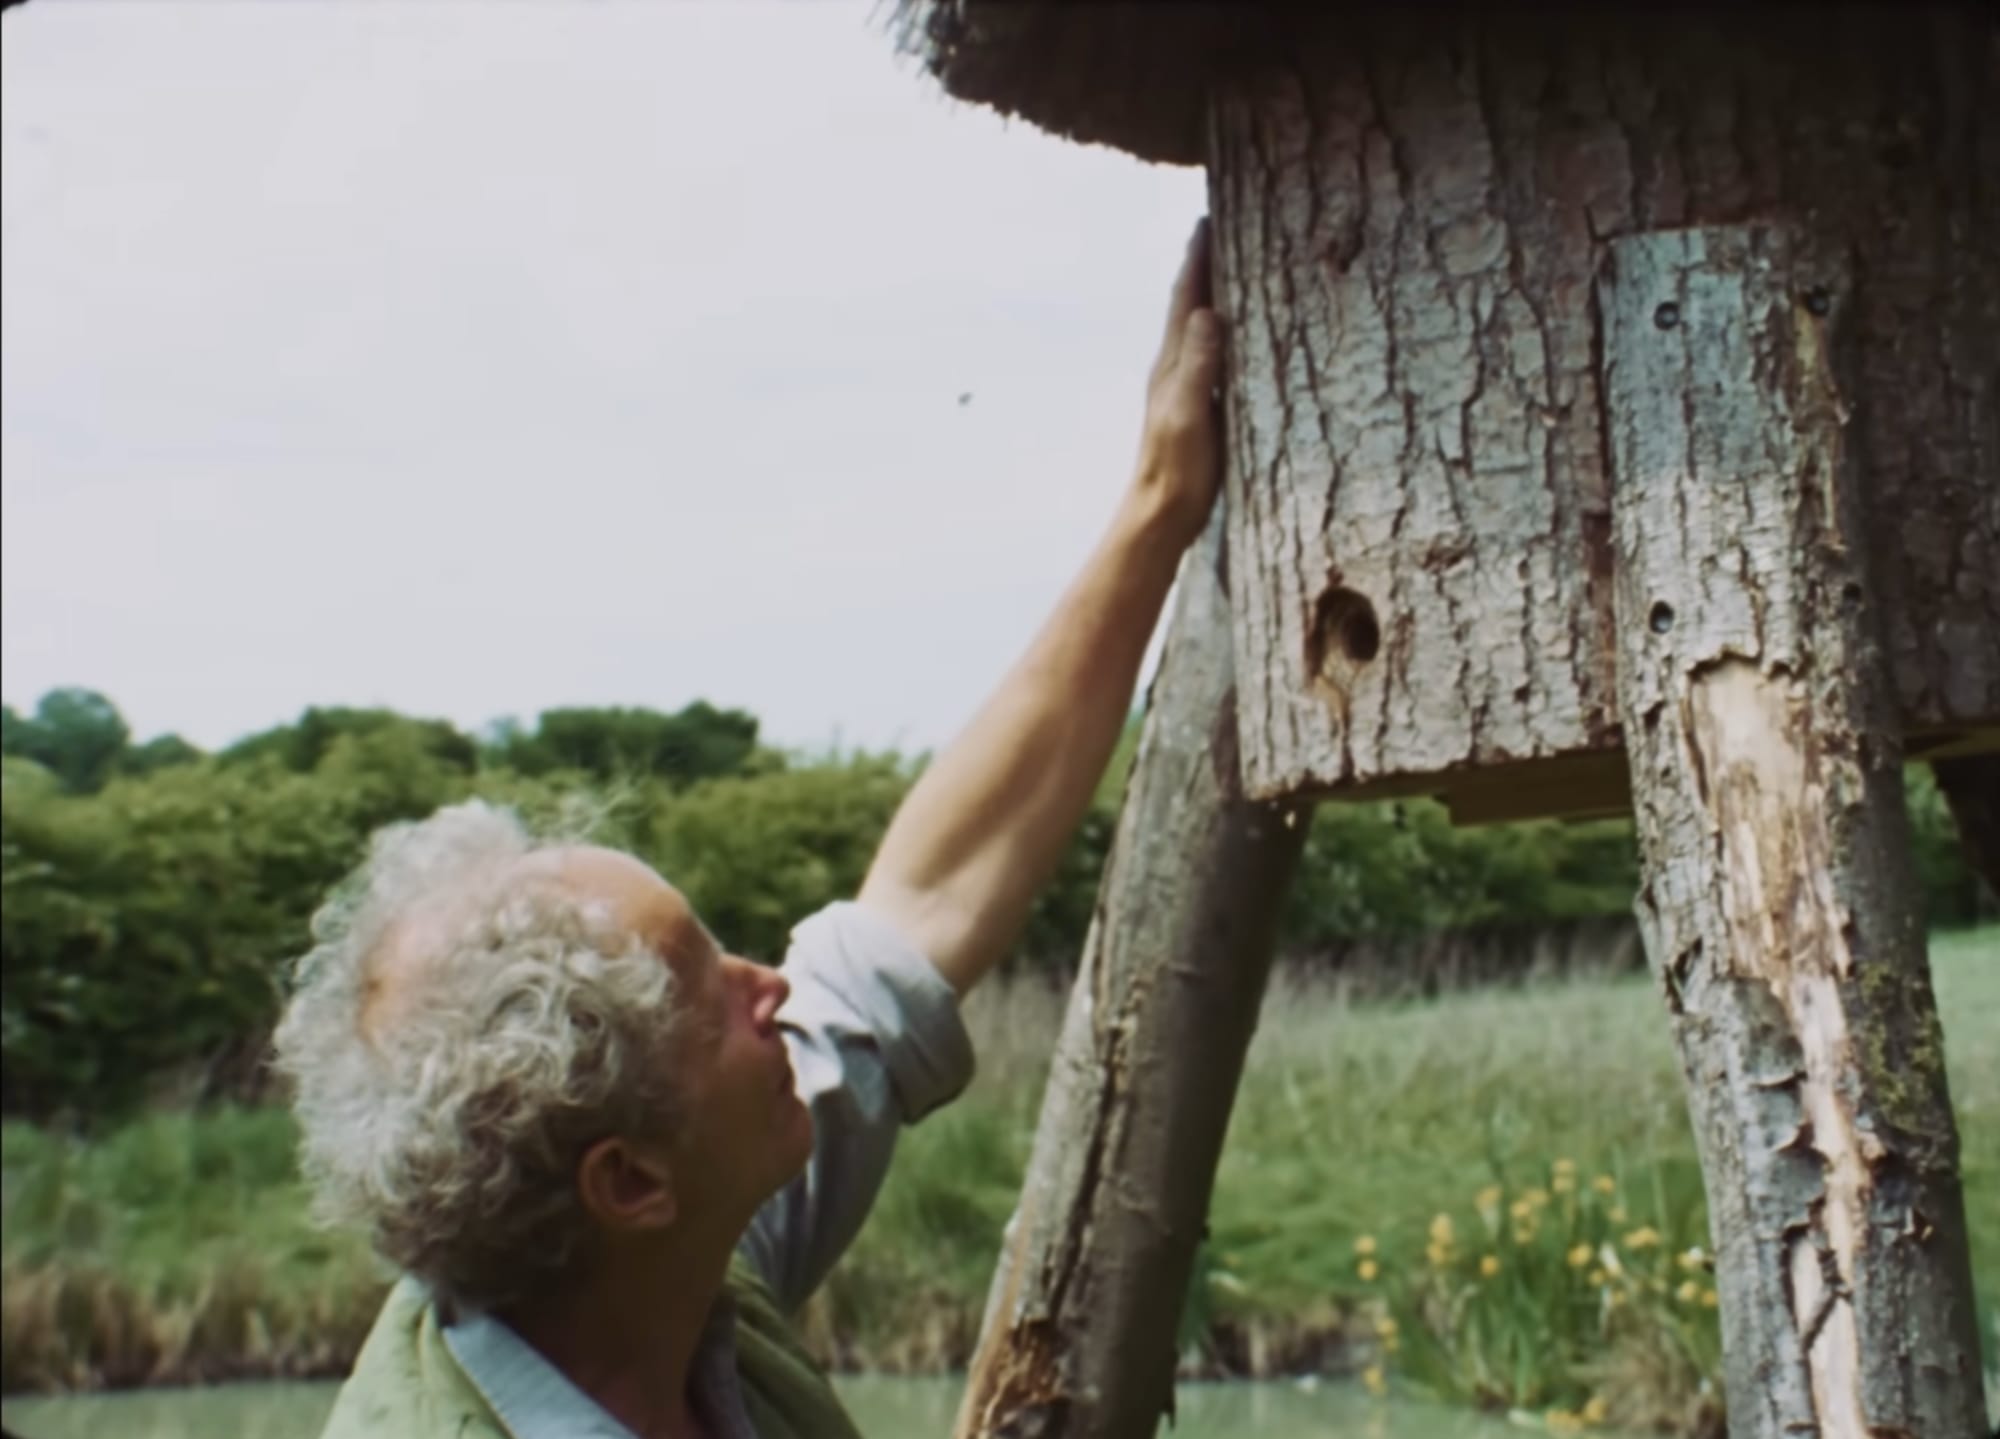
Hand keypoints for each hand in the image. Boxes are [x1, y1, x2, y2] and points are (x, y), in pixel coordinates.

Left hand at [1131, 218, 1223, 545]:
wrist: (1161, 516)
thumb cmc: (1176, 470)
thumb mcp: (1187, 416)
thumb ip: (1198, 367)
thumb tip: (1209, 313)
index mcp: (1171, 365)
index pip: (1186, 299)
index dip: (1197, 259)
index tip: (1207, 218)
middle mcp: (1175, 370)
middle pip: (1191, 305)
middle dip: (1205, 266)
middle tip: (1221, 227)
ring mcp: (1187, 389)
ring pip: (1202, 328)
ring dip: (1214, 295)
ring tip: (1231, 267)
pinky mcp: (1201, 409)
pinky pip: (1216, 356)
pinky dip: (1227, 332)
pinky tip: (1237, 336)